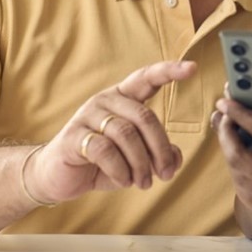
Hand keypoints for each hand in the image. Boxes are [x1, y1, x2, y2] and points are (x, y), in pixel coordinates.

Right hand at [25, 60, 195, 204]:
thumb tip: (177, 157)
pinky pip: (105, 150)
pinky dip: (120, 169)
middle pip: (144, 117)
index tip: (192, 69)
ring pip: (126, 134)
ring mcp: (87, 116)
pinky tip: (124, 181)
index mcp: (123, 98)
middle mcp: (105, 100)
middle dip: (160, 149)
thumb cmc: (102, 162)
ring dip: (141, 164)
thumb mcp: (135, 159)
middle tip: (166, 174)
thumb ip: (158, 154)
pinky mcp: (73, 136)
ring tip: (144, 183)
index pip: (147, 77)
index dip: (169, 71)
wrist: (58, 176)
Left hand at [213, 74, 251, 226]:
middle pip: (242, 162)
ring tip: (226, 132)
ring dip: (229, 156)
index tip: (227, 100)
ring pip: (241, 181)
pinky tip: (238, 158)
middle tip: (221, 116)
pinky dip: (239, 176)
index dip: (243, 116)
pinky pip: (250, 196)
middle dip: (226, 136)